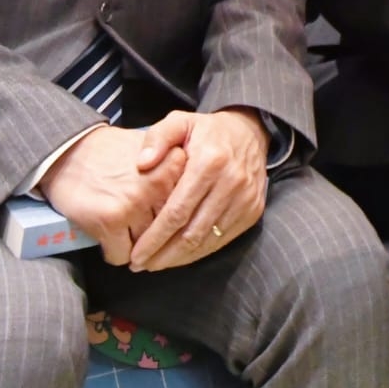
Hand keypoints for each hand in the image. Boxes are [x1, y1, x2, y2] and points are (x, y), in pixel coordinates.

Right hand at [39, 124, 188, 266]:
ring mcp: (135, 203)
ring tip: (124, 232)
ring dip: (137, 248)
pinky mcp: (111, 220)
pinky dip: (114, 252)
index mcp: (174, 163)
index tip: (171, 221)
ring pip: (148, 247)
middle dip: (159, 238)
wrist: (70, 152)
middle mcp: (158, 183)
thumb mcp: (155, 152)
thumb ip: (179, 173)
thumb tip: (198, 205)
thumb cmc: (114, 155)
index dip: (180, 218)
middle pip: (171, 231)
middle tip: (142, 232)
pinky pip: (121, 256)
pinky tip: (108, 238)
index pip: (192, 208)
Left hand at [126, 109, 268, 271]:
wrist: (251, 131)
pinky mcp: (254, 210)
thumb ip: (157, 138)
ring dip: (180, 258)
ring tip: (156, 264)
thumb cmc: (207, 131)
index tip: (135, 254)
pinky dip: (200, 252)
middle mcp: (231, 182)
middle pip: (191, 232)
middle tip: (141, 265)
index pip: (177, 211)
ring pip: (208, 240)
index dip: (154, 237)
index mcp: (209, 162)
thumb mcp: (180, 122)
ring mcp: (245, 199)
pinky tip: (180, 255)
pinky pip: (223, 239)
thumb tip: (142, 164)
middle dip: (163, 254)